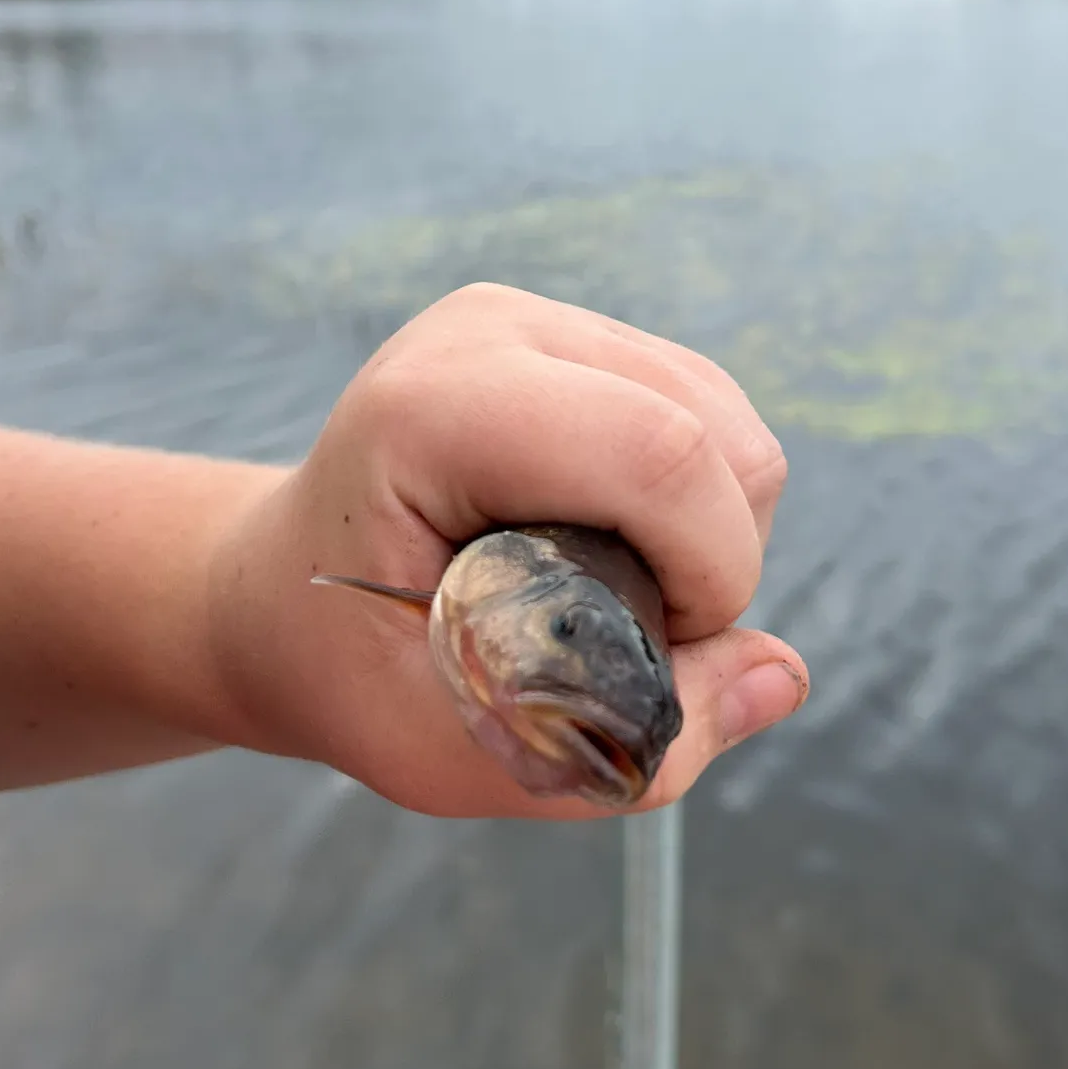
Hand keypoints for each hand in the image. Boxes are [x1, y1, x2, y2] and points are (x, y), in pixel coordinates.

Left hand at [206, 283, 808, 817]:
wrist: (284, 590)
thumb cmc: (352, 673)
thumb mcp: (461, 752)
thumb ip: (630, 740)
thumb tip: (784, 677)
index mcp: (434, 409)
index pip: (654, 453)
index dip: (707, 574)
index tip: (659, 654)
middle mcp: (493, 328)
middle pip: (716, 435)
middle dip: (716, 563)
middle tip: (626, 633)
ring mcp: (538, 316)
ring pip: (730, 420)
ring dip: (713, 533)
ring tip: (613, 589)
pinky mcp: (577, 331)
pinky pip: (709, 410)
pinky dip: (700, 498)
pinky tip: (615, 541)